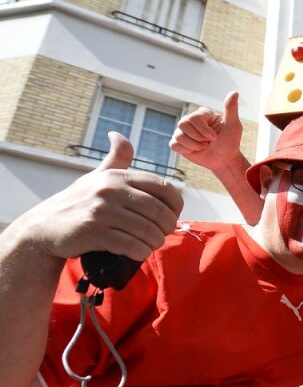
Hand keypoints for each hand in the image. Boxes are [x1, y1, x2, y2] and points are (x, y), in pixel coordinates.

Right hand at [19, 132, 181, 260]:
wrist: (43, 227)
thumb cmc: (77, 202)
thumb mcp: (97, 177)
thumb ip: (115, 159)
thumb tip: (118, 134)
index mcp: (118, 176)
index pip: (165, 188)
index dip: (176, 206)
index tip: (170, 217)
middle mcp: (111, 190)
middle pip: (160, 212)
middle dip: (166, 228)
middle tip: (160, 235)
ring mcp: (102, 210)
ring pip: (148, 231)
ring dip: (154, 243)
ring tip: (149, 244)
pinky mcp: (94, 232)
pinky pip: (132, 246)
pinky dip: (140, 252)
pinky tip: (137, 252)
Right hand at [170, 91, 243, 171]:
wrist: (224, 160)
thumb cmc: (230, 141)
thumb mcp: (233, 126)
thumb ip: (231, 109)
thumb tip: (234, 92)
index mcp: (202, 114)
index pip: (193, 118)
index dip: (203, 131)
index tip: (215, 137)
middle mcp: (191, 120)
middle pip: (183, 124)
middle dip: (198, 138)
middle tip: (209, 142)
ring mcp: (183, 131)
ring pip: (179, 136)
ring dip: (194, 145)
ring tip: (204, 146)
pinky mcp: (178, 142)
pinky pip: (174, 145)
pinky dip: (186, 150)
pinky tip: (195, 150)